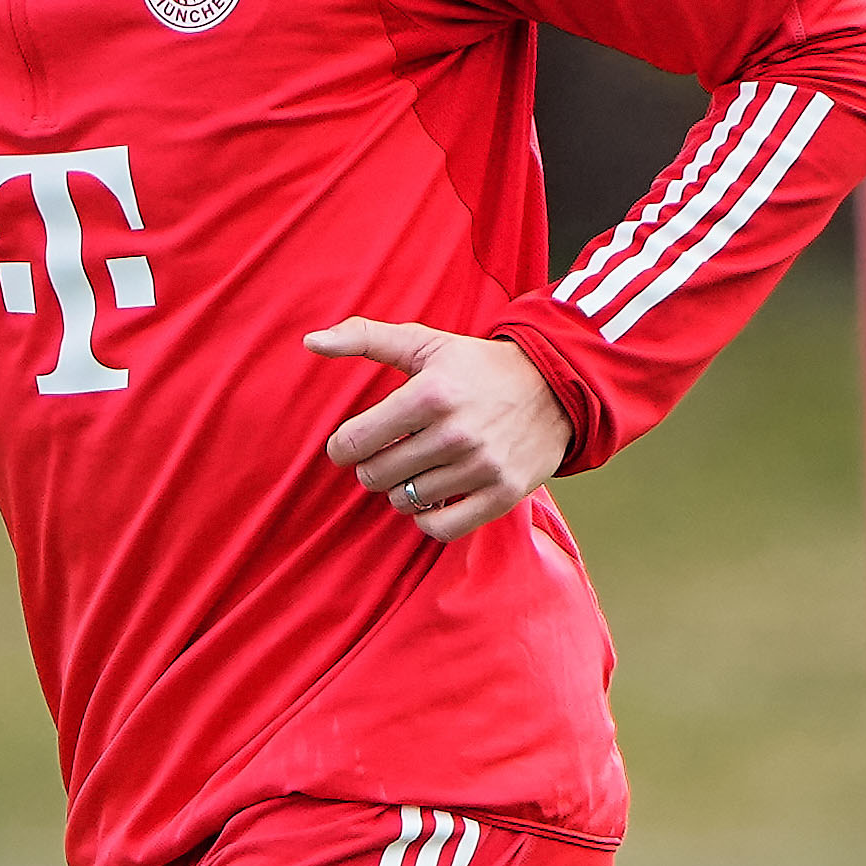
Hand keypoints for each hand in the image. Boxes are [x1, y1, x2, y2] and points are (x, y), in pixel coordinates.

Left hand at [308, 318, 567, 538]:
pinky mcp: (502, 494)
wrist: (555, 386)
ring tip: (417, 469)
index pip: (353, 443)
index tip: (353, 443)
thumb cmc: (476, 366)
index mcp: (430, 394)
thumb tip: (310, 340)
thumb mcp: (424, 343)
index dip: (344, 447)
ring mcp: (481, 466)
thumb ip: (364, 337)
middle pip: (375, 476)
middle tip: (390, 453)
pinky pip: (440, 529)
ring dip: (402, 489)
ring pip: (405, 501)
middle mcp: (456, 433)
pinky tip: (433, 498)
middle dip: (373, 467)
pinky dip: (427, 519)